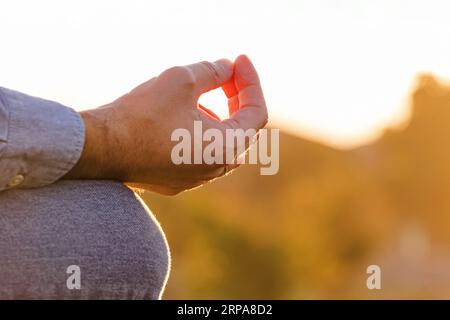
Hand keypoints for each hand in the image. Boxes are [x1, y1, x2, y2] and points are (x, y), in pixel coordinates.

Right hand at [64, 55, 267, 194]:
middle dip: (235, 97)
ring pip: (217, 142)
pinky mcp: (175, 181)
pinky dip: (197, 132)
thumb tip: (227, 68)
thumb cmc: (141, 115)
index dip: (251, 83)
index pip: (256, 113)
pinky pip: (197, 154)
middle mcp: (214, 169)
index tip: (239, 60)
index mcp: (225, 149)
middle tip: (224, 73)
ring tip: (195, 96)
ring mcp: (194, 179)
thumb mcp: (181, 80)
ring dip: (215, 115)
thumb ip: (213, 71)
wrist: (98, 149)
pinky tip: (178, 118)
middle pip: (239, 129)